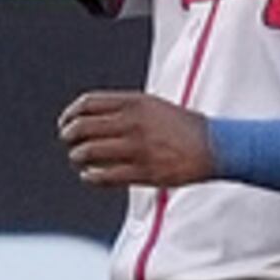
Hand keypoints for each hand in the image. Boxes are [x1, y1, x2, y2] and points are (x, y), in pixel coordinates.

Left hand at [59, 91, 212, 188]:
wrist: (214, 146)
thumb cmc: (183, 126)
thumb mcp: (154, 105)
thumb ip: (124, 108)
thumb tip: (90, 117)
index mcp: (134, 102)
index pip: (87, 104)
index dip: (70, 114)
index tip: (65, 123)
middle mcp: (133, 123)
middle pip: (82, 127)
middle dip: (69, 136)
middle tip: (68, 142)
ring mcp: (137, 148)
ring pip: (89, 153)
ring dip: (77, 157)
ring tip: (79, 160)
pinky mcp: (144, 172)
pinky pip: (105, 176)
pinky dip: (91, 176)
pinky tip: (90, 176)